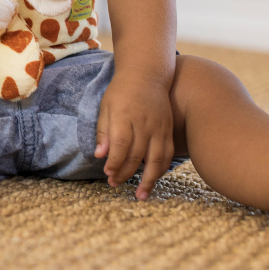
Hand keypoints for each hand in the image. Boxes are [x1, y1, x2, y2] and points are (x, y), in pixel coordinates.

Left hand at [94, 71, 174, 199]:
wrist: (147, 74)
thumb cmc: (122, 91)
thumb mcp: (106, 106)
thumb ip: (103, 131)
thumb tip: (99, 156)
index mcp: (125, 115)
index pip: (121, 144)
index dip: (115, 162)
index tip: (108, 174)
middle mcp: (144, 122)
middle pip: (136, 155)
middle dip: (125, 173)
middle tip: (114, 184)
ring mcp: (159, 127)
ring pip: (156, 159)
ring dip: (148, 179)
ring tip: (140, 195)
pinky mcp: (168, 130)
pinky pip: (167, 154)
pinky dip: (161, 169)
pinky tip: (153, 179)